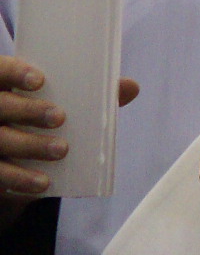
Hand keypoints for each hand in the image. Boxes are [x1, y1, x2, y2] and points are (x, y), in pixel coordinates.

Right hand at [0, 60, 136, 224]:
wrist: (11, 157)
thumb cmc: (36, 118)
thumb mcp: (55, 102)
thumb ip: (88, 94)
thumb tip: (131, 87)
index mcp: (1, 87)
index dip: (14, 72)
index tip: (40, 80)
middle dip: (27, 111)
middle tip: (59, 117)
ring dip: (29, 146)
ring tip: (61, 150)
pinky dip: (19, 178)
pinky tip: (42, 182)